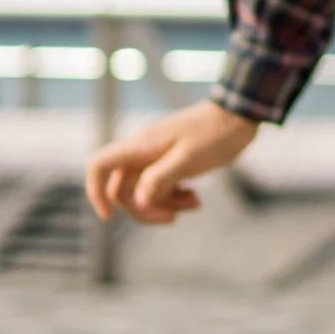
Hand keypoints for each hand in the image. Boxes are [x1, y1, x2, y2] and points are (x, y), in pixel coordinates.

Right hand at [86, 97, 257, 226]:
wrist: (238, 115)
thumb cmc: (214, 135)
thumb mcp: (187, 159)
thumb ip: (160, 179)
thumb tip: (138, 202)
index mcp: (140, 147)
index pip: (99, 165)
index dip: (96, 191)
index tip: (109, 217)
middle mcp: (142, 151)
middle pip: (123, 188)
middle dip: (144, 209)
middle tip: (173, 218)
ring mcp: (156, 157)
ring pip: (144, 191)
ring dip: (164, 204)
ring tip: (194, 204)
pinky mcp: (171, 162)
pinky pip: (161, 186)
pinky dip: (174, 197)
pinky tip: (195, 198)